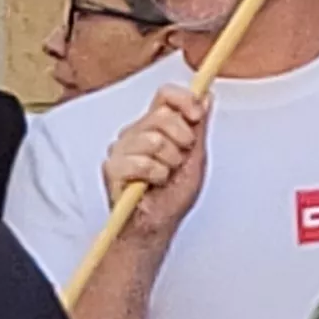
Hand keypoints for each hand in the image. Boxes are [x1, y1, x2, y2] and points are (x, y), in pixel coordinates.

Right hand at [102, 85, 211, 242]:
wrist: (159, 224)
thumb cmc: (174, 194)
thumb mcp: (196, 157)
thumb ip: (199, 127)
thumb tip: (207, 96)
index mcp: (155, 126)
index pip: (165, 95)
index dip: (184, 99)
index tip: (197, 116)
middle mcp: (135, 132)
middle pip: (162, 116)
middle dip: (182, 142)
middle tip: (179, 161)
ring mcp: (121, 149)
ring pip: (153, 140)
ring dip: (169, 163)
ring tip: (165, 176)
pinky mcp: (111, 167)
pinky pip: (140, 163)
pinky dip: (155, 176)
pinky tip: (153, 184)